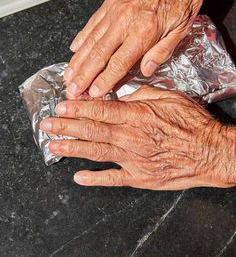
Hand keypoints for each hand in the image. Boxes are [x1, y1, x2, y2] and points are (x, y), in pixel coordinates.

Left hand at [40, 87, 235, 189]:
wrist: (210, 151)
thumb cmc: (192, 123)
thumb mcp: (169, 96)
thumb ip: (141, 94)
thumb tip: (121, 94)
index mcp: (137, 116)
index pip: (100, 110)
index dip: (77, 108)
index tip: (60, 106)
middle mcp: (130, 138)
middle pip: (92, 131)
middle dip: (66, 127)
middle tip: (46, 125)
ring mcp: (133, 160)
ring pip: (96, 153)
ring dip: (72, 149)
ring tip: (53, 145)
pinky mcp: (140, 177)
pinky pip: (113, 179)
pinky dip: (95, 179)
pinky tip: (78, 177)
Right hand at [64, 0, 217, 98]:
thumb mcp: (182, 28)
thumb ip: (162, 51)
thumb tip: (146, 70)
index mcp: (144, 31)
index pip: (119, 63)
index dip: (104, 80)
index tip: (93, 93)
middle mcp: (124, 21)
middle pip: (99, 54)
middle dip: (84, 75)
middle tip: (72, 90)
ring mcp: (114, 10)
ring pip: (91, 40)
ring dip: (78, 60)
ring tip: (68, 75)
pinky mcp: (110, 1)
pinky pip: (92, 23)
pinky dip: (81, 37)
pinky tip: (74, 49)